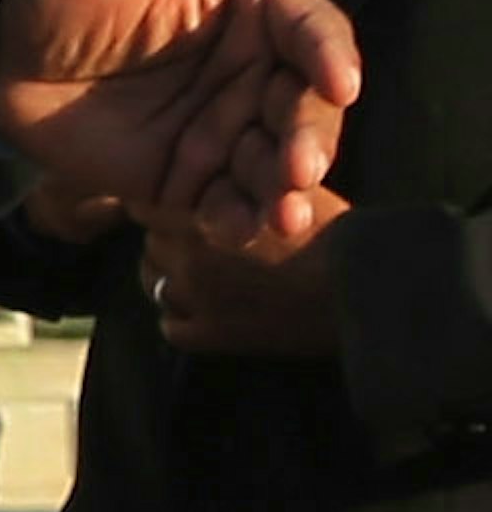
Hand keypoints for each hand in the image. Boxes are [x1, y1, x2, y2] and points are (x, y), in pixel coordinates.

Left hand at [0, 0, 363, 254]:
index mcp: (251, 9)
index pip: (312, 32)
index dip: (329, 56)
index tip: (338, 79)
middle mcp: (249, 71)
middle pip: (306, 107)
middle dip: (310, 136)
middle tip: (297, 162)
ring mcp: (223, 127)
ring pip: (277, 162)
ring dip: (286, 189)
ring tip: (277, 211)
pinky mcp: (190, 177)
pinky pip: (231, 204)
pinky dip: (243, 220)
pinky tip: (238, 228)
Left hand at [150, 190, 354, 354]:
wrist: (366, 291)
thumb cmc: (333, 234)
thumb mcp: (277, 190)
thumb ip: (234, 185)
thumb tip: (211, 173)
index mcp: (198, 217)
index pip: (145, 207)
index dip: (164, 208)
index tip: (182, 210)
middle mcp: (188, 258)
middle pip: (151, 244)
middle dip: (171, 242)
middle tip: (205, 244)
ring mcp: (199, 301)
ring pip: (156, 284)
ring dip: (175, 279)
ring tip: (208, 277)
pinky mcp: (216, 338)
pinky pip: (172, 329)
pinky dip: (184, 320)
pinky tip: (209, 312)